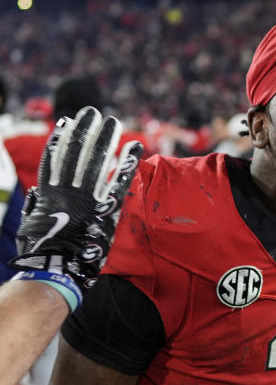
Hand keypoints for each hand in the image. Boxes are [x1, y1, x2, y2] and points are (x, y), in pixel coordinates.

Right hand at [11, 106, 142, 291]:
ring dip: (105, 138)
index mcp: (48, 193)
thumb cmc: (41, 253)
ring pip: (97, 160)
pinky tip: (136, 147)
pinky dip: (128, 163)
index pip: (55, 159)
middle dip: (86, 131)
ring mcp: (88, 197)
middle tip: (93, 112)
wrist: (57, 271)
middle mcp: (68, 190)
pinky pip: (120, 180)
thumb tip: (35, 194)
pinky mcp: (107, 208)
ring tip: (111, 121)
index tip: (67, 122)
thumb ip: (35, 207)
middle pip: (77, 153)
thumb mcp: (30, 227)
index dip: (62, 139)